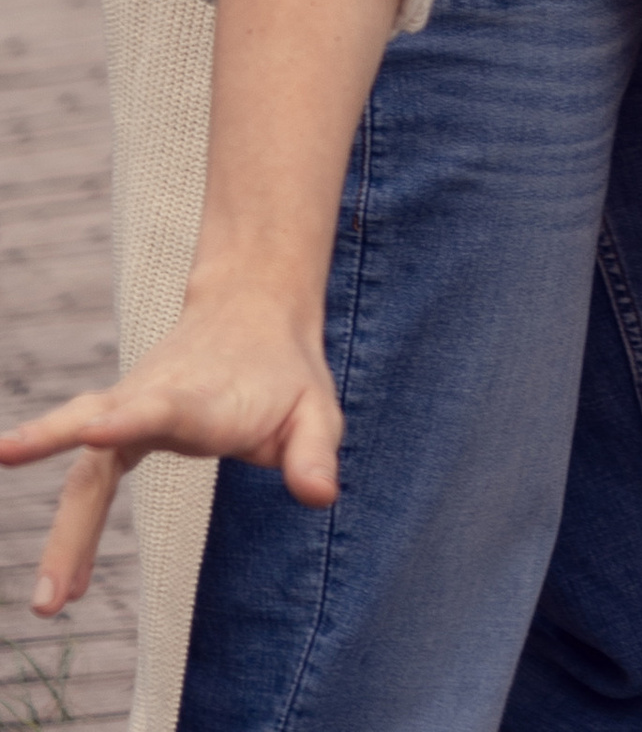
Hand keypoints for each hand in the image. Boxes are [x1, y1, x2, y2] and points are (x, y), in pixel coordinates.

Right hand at [0, 285, 342, 616]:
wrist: (249, 309)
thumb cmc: (285, 372)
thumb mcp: (316, 408)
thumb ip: (314, 452)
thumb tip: (322, 497)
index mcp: (205, 397)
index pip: (164, 406)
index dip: (130, 418)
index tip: (95, 431)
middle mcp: (154, 399)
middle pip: (101, 449)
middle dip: (74, 521)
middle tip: (50, 593)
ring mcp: (129, 409)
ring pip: (81, 469)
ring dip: (63, 535)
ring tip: (46, 603)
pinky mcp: (118, 423)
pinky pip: (86, 482)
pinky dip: (75, 533)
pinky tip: (69, 588)